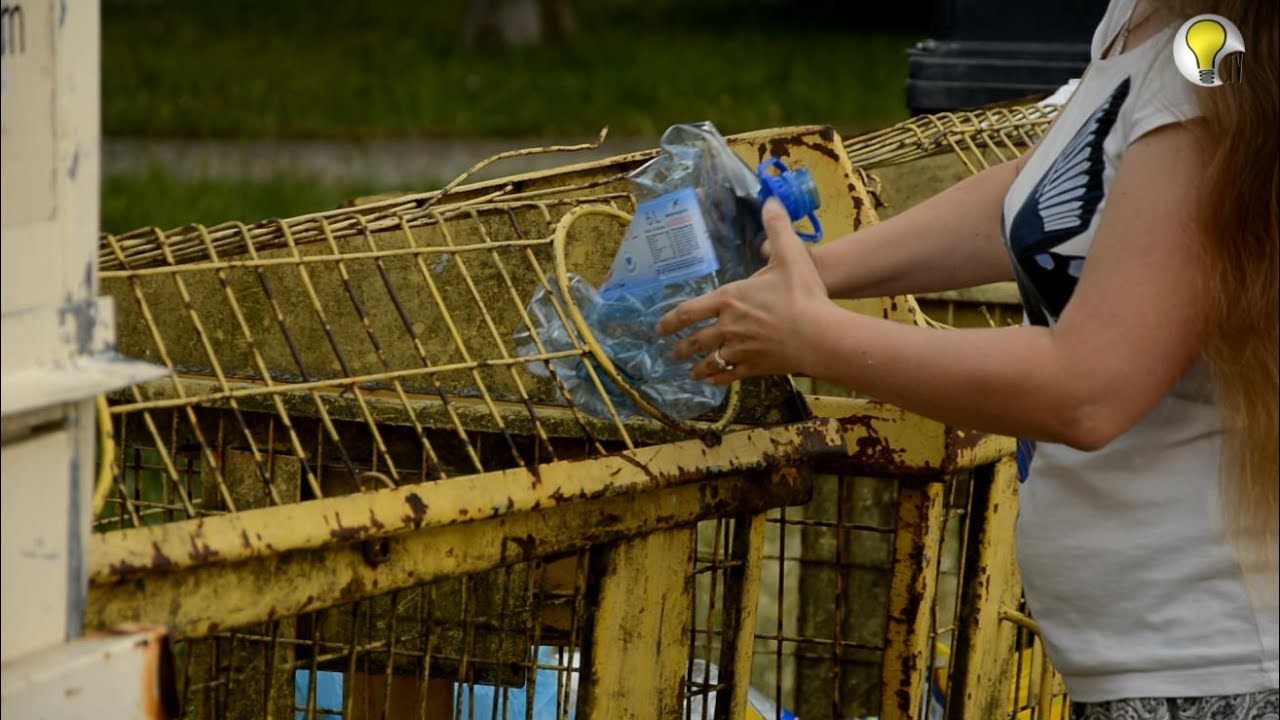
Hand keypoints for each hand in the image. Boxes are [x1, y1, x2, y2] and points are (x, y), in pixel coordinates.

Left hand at [655, 198, 832, 384]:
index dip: (672, 320)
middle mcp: (728, 327)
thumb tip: (771, 200)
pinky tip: (713, 382)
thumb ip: (777, 226)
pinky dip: (718, 379)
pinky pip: (730, 376)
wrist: (819, 334)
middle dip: (681, 347)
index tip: (660, 327)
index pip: (690, 311)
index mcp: (729, 299)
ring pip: (711, 361)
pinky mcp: (756, 368)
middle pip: (696, 340)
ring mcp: (740, 350)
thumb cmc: (802, 293)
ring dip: (698, 366)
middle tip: (671, 353)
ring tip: (689, 373)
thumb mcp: (789, 253)